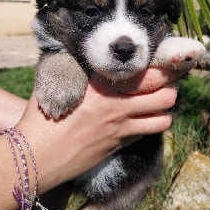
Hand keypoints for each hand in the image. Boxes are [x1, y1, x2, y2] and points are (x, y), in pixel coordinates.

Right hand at [17, 67, 182, 193]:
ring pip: (163, 118)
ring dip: (166, 108)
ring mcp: (121, 129)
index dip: (164, 66)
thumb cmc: (42, 116)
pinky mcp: (119, 145)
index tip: (168, 61)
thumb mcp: (58, 81)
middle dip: (172, 86)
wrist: (37, 157)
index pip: (146, 73)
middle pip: (164, 95)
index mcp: (103, 86)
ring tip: (160, 100)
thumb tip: (84, 52)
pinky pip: (146, 133)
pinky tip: (144, 117)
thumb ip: (76, 65)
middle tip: (168, 80)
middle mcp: (118, 106)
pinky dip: (151, 124)